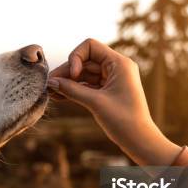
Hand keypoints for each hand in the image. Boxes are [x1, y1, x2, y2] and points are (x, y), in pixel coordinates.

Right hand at [48, 38, 179, 164]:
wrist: (139, 141)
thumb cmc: (123, 120)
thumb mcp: (95, 103)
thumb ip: (72, 90)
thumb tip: (51, 82)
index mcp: (119, 63)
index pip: (90, 46)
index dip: (76, 57)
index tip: (73, 76)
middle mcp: (116, 67)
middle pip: (84, 61)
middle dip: (67, 72)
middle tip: (49, 84)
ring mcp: (111, 79)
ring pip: (84, 74)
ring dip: (68, 82)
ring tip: (51, 92)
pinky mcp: (107, 91)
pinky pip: (87, 85)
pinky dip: (74, 90)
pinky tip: (59, 96)